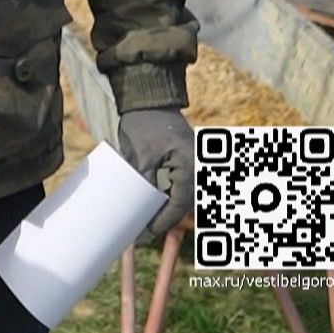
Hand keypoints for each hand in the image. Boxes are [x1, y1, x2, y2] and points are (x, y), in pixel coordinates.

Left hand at [118, 109, 194, 243]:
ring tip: (146, 221)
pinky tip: (153, 205)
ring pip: (184, 195)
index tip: (147, 232)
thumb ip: (143, 181)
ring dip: (168, 208)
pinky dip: (169, 196)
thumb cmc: (144, 123)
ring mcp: (194, 163)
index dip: (163, 220)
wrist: (148, 99)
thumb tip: (135, 208)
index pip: (180, 202)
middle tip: (144, 231)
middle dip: (166, 218)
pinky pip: (181, 185)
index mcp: (190, 165)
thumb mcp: (140, 154)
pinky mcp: (186, 161)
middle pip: (184, 202)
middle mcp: (198, 166)